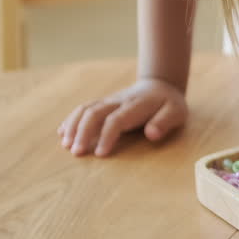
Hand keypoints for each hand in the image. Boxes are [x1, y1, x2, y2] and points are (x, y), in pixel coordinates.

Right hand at [58, 77, 187, 155]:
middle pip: (95, 113)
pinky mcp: (102, 103)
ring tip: (65, 145)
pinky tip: (62, 133)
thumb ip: (165, 122)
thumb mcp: (176, 112)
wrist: (159, 85)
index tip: (100, 154)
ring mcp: (108, 101)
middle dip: (83, 132)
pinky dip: (70, 120)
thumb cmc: (168, 104)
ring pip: (85, 109)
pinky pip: (83, 108)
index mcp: (136, 106)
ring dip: (73, 126)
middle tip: (76, 152)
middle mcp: (118, 101)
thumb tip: (152, 134)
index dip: (107, 136)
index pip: (117, 119)